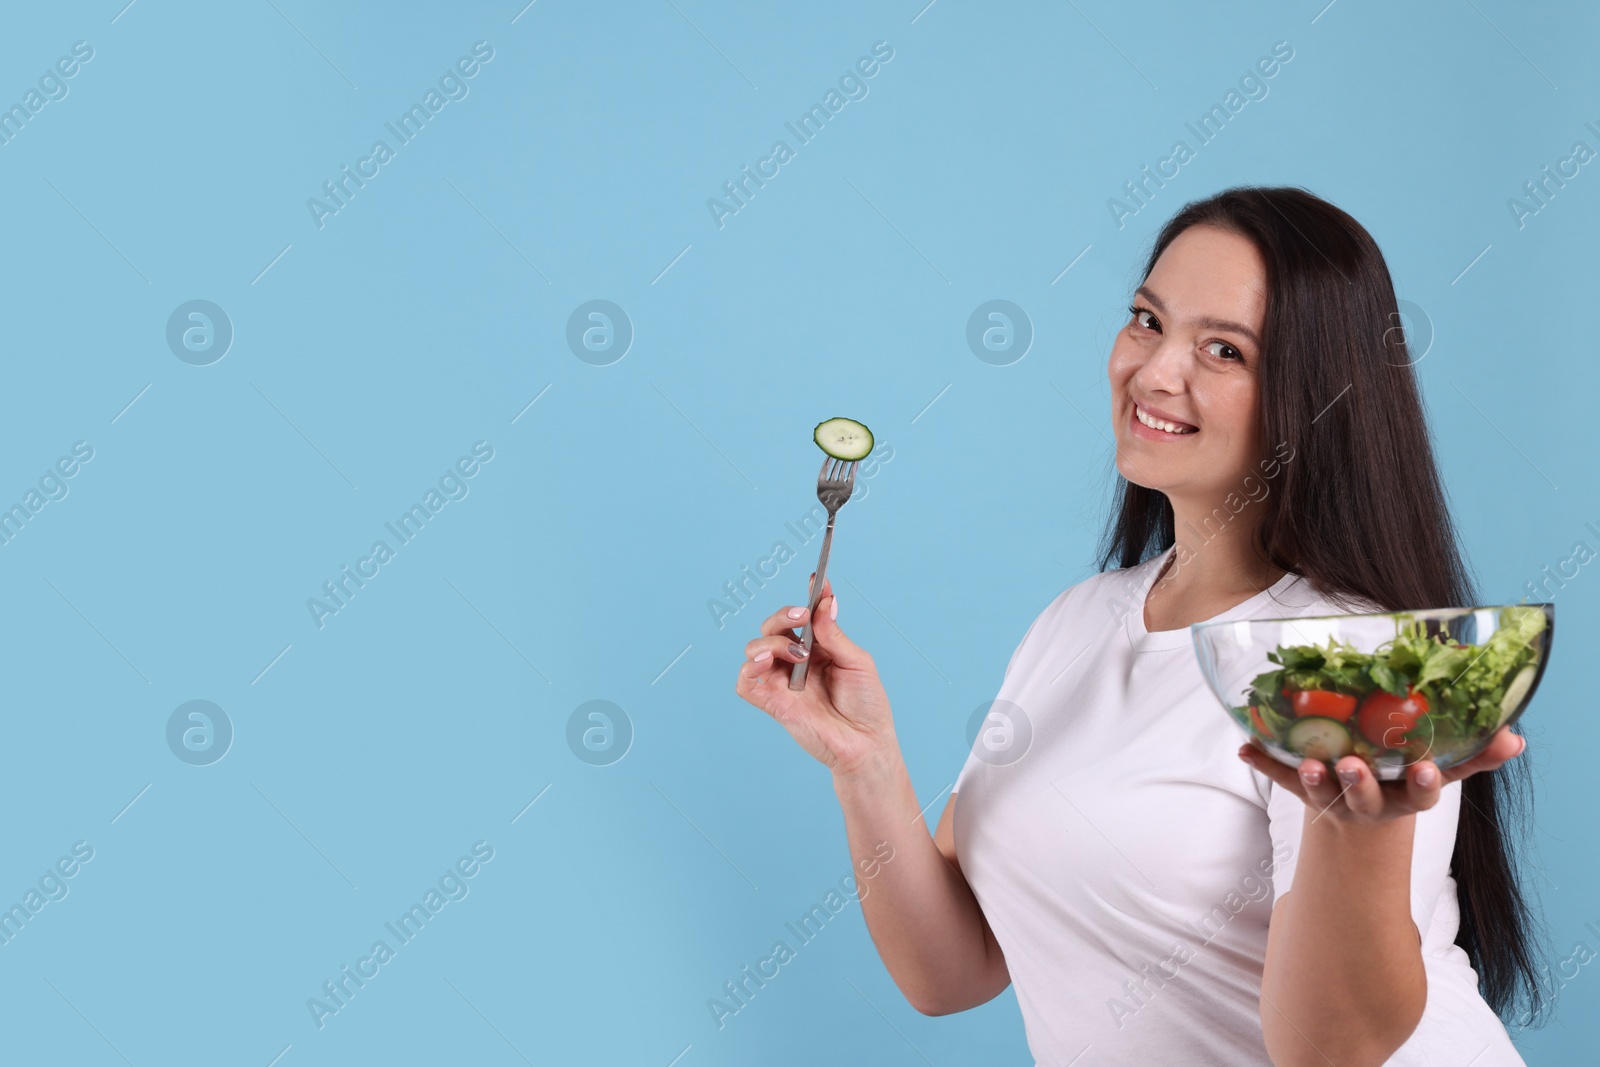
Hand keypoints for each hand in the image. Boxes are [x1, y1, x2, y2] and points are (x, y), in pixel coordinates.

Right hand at [733, 572, 896, 777]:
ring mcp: (783, 682)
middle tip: (802, 616)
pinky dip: (748, 669)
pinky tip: (765, 663)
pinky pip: (745, 682)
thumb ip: (835, 634)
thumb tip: (824, 603)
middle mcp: (796, 662)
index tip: (817, 578)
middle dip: (784, 615)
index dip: (808, 597)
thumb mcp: (857, 662)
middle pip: (773, 627)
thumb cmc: (867, 705)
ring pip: (755, 649)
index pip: (804, 617)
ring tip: (796, 653)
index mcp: (818, 649)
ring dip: (771, 641)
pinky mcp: (772, 703)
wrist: (867, 743)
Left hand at [1237, 726, 1527, 825]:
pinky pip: (1282, 777)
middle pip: (1365, 798)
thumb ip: (1477, 755)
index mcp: (1405, 797)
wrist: (1363, 821)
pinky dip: (1263, 763)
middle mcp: (1370, 803)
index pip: (1419, 794)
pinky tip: (1244, 748)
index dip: (1422, 785)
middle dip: (1360, 783)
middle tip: (1352, 766)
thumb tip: (1515, 738)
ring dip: (1315, 778)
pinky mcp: (1305, 791)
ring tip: (1309, 761)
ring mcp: (1335, 800)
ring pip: (1324, 793)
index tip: (1423, 771)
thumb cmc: (1406, 781)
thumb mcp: (1441, 772)